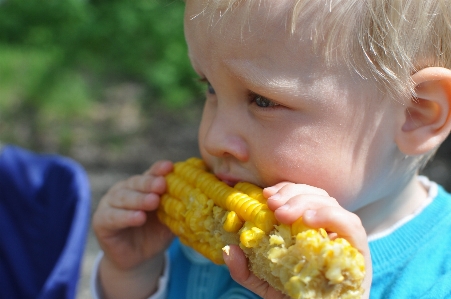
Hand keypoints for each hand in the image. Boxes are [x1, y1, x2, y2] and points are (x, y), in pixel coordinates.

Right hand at [92, 160, 173, 270]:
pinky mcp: (101, 221)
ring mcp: (110, 204)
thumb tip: (200, 194)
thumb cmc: (156, 233)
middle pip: (136, 183)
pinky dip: (126, 217)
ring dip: (139, 199)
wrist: (139, 259)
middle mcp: (124, 190)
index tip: (170, 167)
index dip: (159, 170)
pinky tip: (138, 217)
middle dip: (149, 183)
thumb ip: (179, 206)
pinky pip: (113, 217)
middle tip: (162, 185)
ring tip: (153, 201)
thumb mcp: (170, 219)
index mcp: (142, 186)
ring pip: (123, 198)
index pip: (150, 174)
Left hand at [225, 182, 371, 298]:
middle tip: (272, 204)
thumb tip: (229, 250)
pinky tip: (310, 219)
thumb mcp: (265, 283)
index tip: (266, 194)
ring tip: (283, 213)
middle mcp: (329, 228)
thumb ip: (246, 270)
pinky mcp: (359, 251)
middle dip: (292, 194)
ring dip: (306, 201)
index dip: (286, 189)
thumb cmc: (295, 298)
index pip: (302, 195)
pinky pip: (351, 225)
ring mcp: (345, 238)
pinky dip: (331, 215)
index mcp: (310, 228)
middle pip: (316, 195)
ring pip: (331, 203)